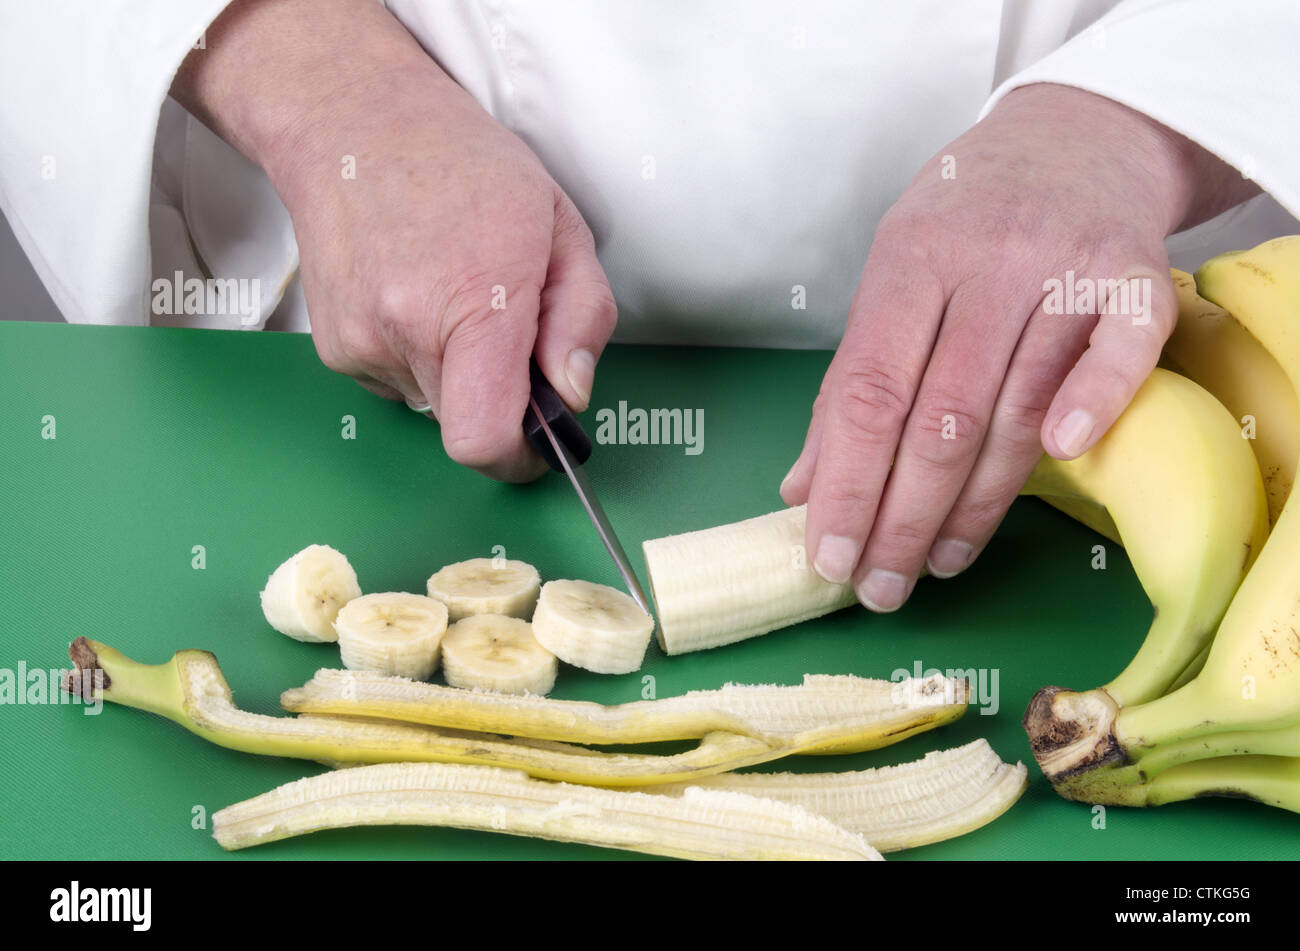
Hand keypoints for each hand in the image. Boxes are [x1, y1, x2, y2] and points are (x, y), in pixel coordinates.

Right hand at [172, 0, 615, 481]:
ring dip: (459, 374)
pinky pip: (399, 384)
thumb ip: (583, 318)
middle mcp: (404, 331)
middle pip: (467, 426)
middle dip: (500, 399)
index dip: (519, 458)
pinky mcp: (334, 350)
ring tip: (457, 296)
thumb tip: (572, 392)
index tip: (539, 440)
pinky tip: (418, 296)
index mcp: (474, 301)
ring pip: (434, 405)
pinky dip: (420, 359)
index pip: (485, 438)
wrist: (352, 123)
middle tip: (508, 333)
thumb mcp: (560, 226)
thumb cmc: (464, 166)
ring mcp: (359, 344)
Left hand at [780, 83, 1257, 610]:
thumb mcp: (892, 280)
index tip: (828, 554)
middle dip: (902, 517)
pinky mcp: (1138, 281)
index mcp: (911, 262)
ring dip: (976, 505)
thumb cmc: (966, 221)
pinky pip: (1120, 354)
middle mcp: (988, 263)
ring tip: (937, 564)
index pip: (868, 392)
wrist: (1077, 138)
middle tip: (880, 587)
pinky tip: (1056, 460)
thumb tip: (803, 490)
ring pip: (1017, 409)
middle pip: (940, 417)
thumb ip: (851, 384)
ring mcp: (1066, 270)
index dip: (847, 484)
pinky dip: (1092, 405)